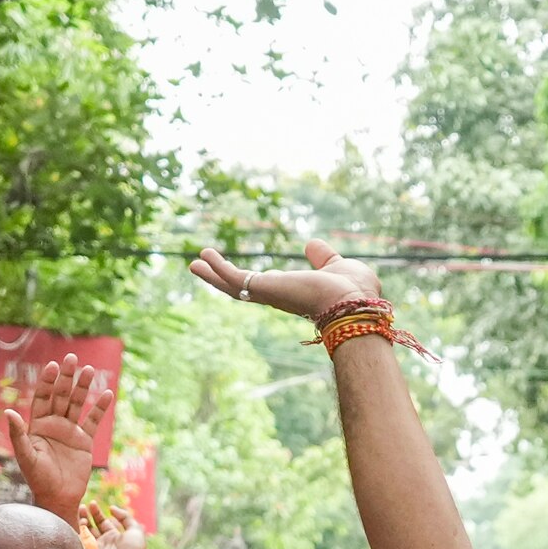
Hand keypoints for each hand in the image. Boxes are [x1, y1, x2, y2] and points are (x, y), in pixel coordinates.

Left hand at [0, 353, 109, 517]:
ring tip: (90, 369)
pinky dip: (100, 408)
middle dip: (66, 378)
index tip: (53, 367)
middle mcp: (54, 425)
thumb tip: (8, 412)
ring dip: (84, 387)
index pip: (42, 397)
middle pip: (61, 396)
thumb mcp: (26, 456)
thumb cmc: (38, 479)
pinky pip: (93, 421)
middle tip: (72, 358)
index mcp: (38, 425)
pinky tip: (108, 394)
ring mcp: (70, 432)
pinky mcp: (84, 442)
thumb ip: (18, 434)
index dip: (47, 382)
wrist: (58, 498)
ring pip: (78, 404)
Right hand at [188, 239, 385, 327]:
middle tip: (207, 270)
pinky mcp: (262, 289)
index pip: (273, 288)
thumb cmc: (353, 291)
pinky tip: (203, 255)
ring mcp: (269, 295)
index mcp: (296, 294)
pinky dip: (217, 267)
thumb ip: (323, 257)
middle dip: (225, 281)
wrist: (352, 303)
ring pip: (233, 286)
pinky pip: (233, 277)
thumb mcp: (337, 265)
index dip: (261, 280)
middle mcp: (279, 298)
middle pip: (245, 290)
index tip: (253, 275)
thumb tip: (311, 245)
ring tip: (194, 264)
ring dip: (212, 275)